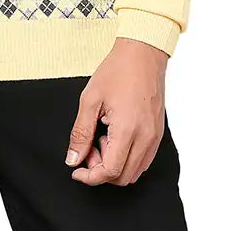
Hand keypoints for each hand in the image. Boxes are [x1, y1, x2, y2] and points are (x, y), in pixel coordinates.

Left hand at [64, 38, 168, 185]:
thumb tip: (73, 160)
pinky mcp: (158, 133)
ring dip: (115, 165)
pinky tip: (115, 137)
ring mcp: (155, 137)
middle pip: (123, 177)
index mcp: (128, 130)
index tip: (76, 169)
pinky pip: (143, 159)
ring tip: (101, 140)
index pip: (110, 171)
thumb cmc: (117, 70)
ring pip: (134, 172)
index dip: (90, 176)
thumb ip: (81, 133)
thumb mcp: (90, 99)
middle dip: (101, 170)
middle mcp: (146, 138)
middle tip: (89, 148)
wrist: (142, 53)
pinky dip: (127, 158)